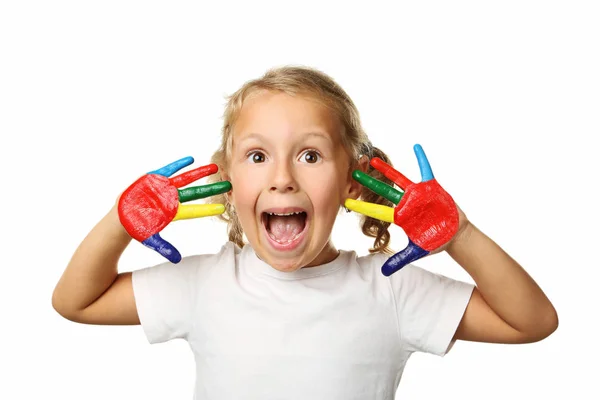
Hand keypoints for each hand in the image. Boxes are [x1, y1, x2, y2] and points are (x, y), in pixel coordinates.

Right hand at [118, 156, 230, 262]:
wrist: (122, 216)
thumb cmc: (137, 228)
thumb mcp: (150, 239)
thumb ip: (164, 247)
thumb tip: (177, 260)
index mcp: (173, 213)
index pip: (194, 211)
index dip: (208, 210)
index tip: (223, 208)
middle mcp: (172, 198)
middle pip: (196, 193)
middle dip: (211, 189)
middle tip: (228, 185)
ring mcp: (165, 187)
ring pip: (186, 179)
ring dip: (199, 173)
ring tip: (215, 167)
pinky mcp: (154, 178)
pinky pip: (169, 170)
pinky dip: (178, 164)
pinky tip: (190, 159)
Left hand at [345, 144, 465, 275]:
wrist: (455, 235)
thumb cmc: (435, 241)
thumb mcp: (416, 252)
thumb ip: (400, 259)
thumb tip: (383, 272)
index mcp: (400, 217)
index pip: (377, 210)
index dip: (362, 205)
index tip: (346, 201)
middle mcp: (405, 203)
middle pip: (383, 191)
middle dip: (368, 183)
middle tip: (353, 173)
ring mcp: (417, 194)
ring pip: (399, 179)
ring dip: (388, 170)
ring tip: (374, 160)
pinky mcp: (431, 188)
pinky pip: (426, 170)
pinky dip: (422, 159)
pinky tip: (416, 147)